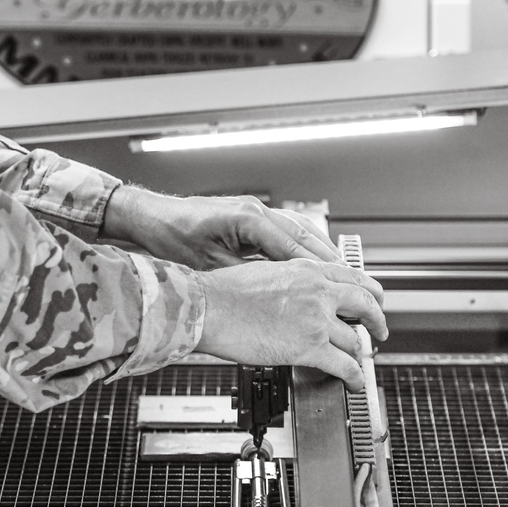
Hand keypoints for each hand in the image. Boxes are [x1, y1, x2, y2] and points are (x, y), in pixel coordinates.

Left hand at [103, 185, 339, 269]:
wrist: (152, 217)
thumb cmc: (172, 236)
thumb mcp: (210, 265)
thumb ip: (245, 277)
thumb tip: (275, 296)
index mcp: (248, 219)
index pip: (295, 247)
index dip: (321, 269)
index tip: (342, 285)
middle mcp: (256, 210)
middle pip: (305, 236)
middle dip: (331, 260)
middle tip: (355, 282)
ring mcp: (254, 210)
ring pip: (300, 231)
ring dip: (321, 252)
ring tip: (343, 276)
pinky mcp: (249, 216)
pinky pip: (285, 230)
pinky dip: (303, 247)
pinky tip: (314, 263)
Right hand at [196, 259, 387, 391]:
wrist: (209, 307)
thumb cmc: (224, 291)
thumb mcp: (265, 271)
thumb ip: (290, 279)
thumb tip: (296, 294)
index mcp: (307, 270)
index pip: (352, 278)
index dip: (368, 292)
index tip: (371, 301)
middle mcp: (318, 292)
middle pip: (366, 304)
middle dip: (377, 320)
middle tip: (379, 329)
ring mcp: (316, 320)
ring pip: (354, 339)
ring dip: (359, 353)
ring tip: (357, 362)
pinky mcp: (310, 347)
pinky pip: (345, 365)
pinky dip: (355, 377)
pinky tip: (354, 382)